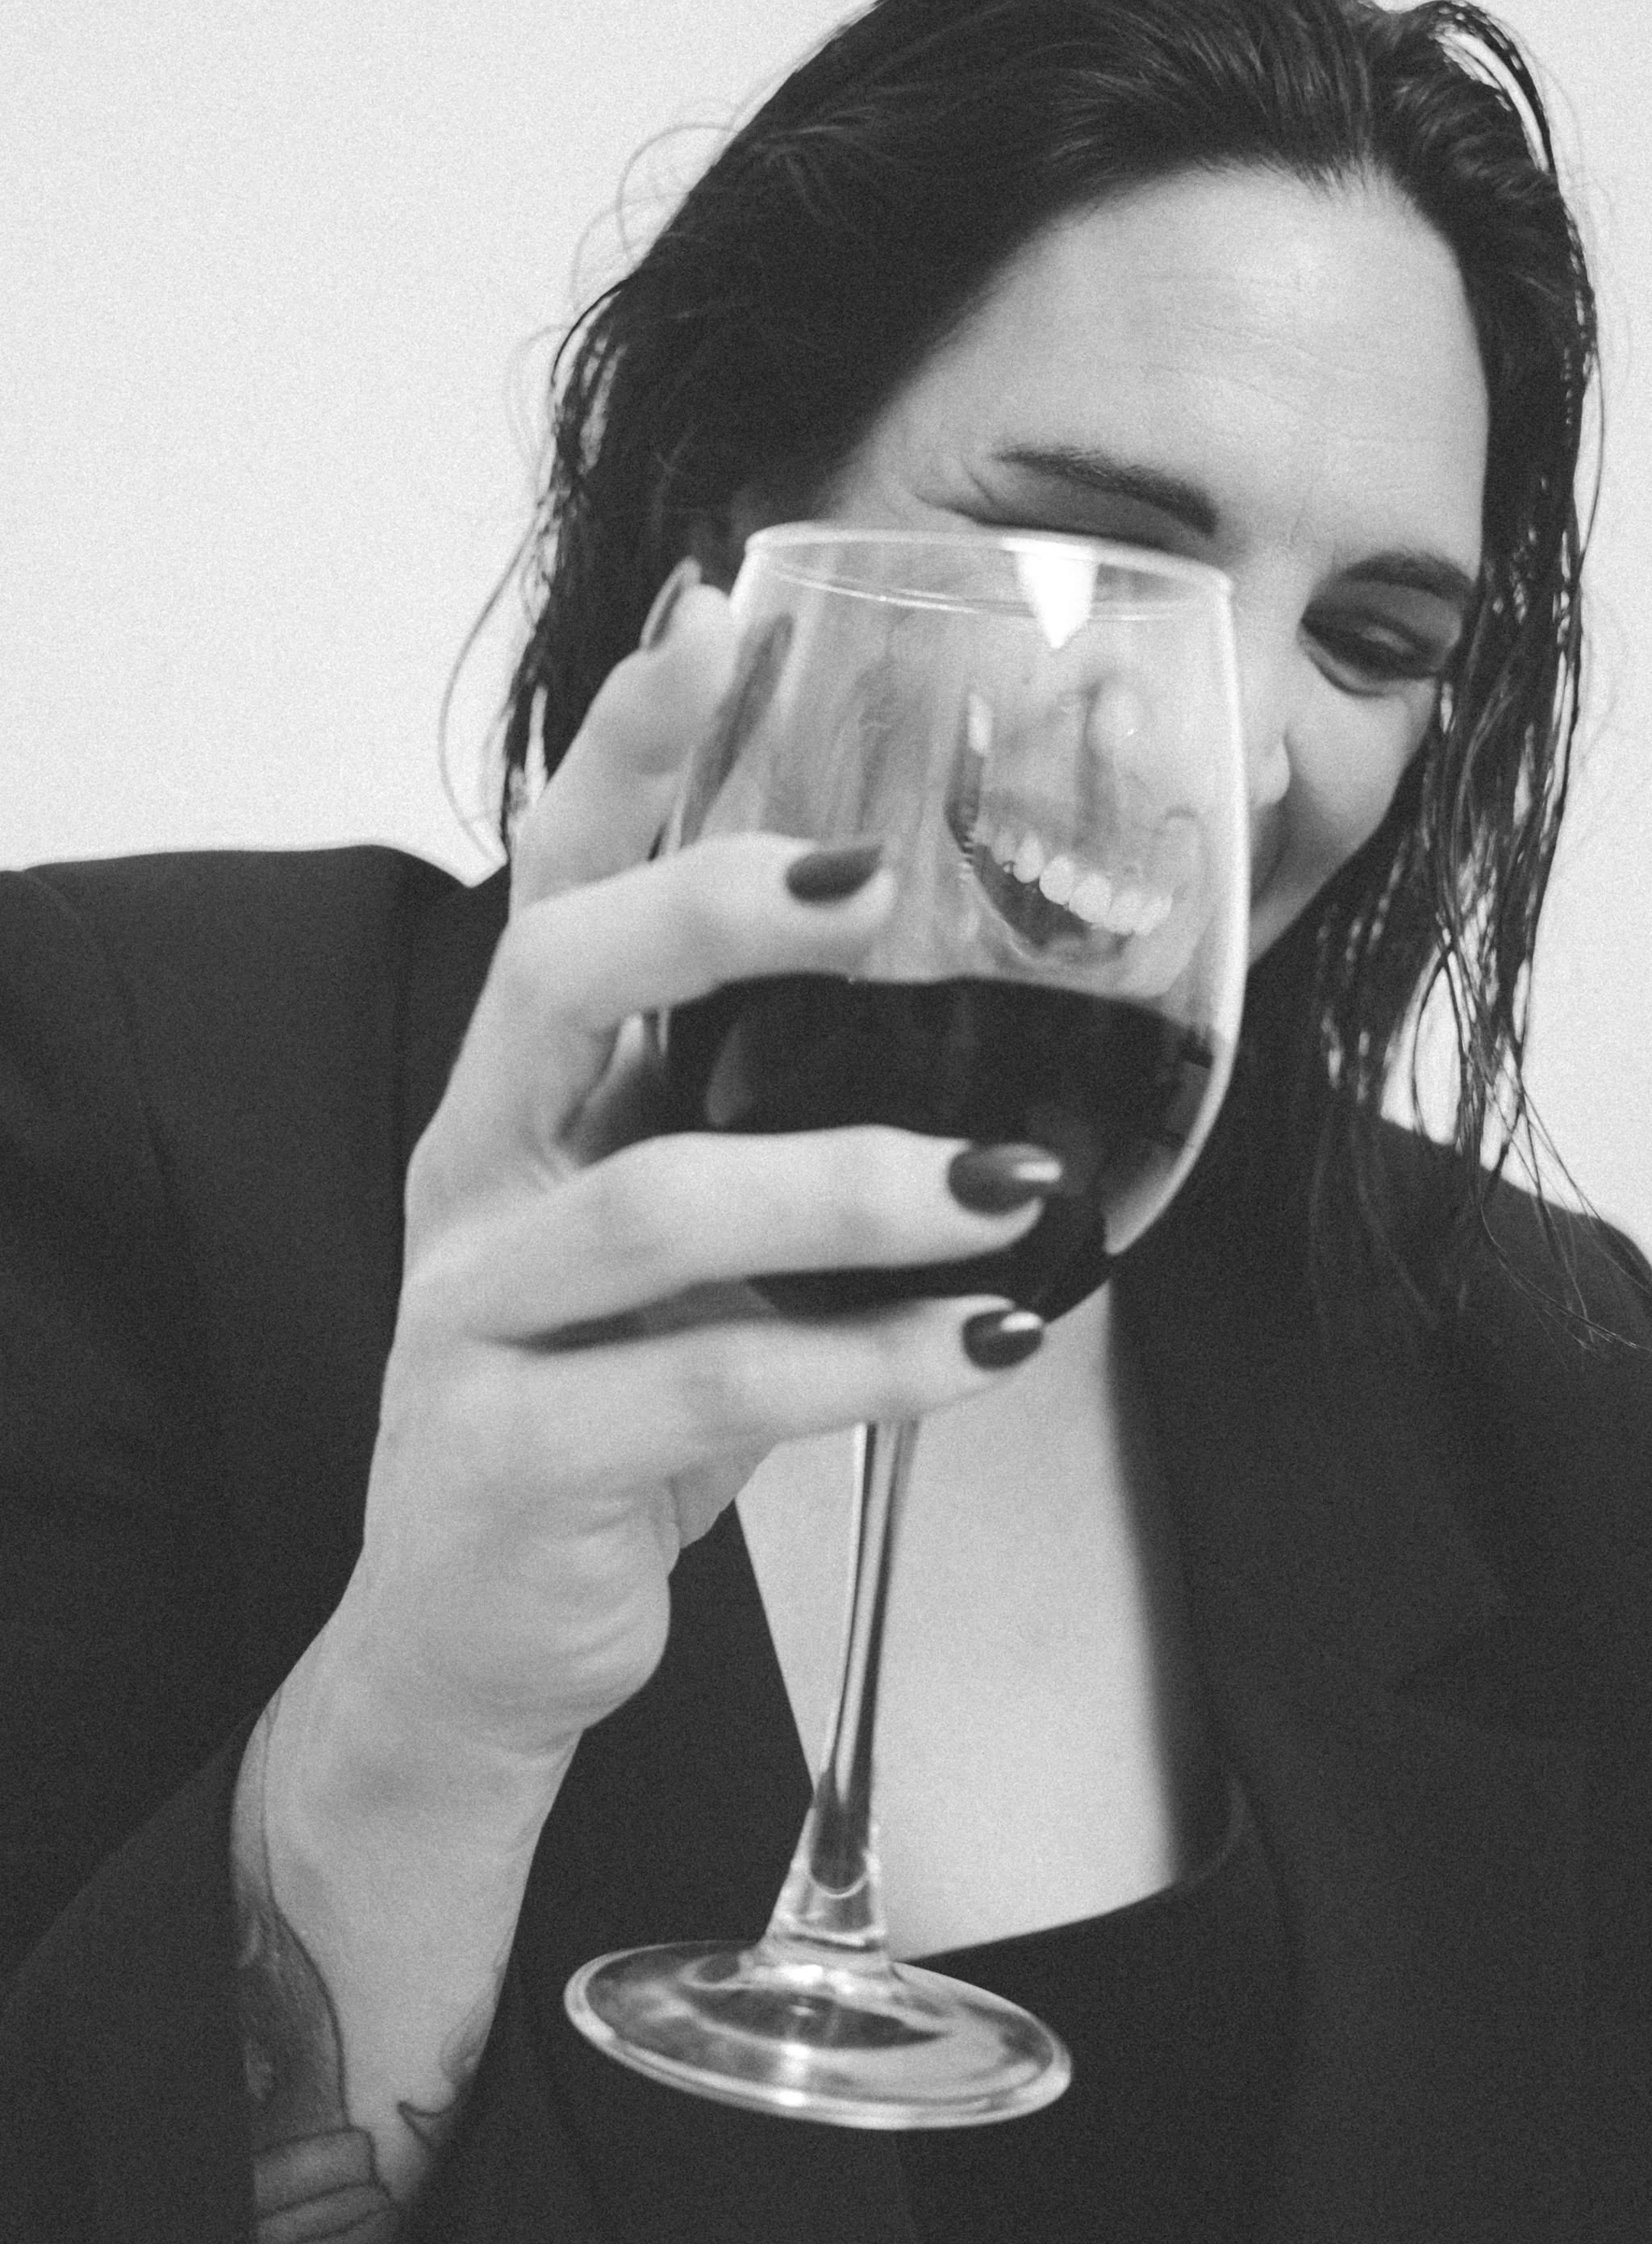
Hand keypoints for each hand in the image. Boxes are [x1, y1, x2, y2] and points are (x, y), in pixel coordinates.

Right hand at [335, 568, 1052, 1769]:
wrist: (477, 1630)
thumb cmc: (607, 1396)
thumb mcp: (673, 1234)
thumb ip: (761, 1119)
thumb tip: (972, 993)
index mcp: (520, 1093)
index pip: (558, 878)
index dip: (626, 746)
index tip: (719, 613)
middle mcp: (475, 1171)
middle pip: (556, 976)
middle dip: (712, 905)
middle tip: (880, 883)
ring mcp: (474, 1312)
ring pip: (655, 1203)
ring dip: (852, 1183)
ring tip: (1011, 1181)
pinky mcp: (511, 1455)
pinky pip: (703, 1391)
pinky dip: (864, 1364)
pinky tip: (984, 1347)